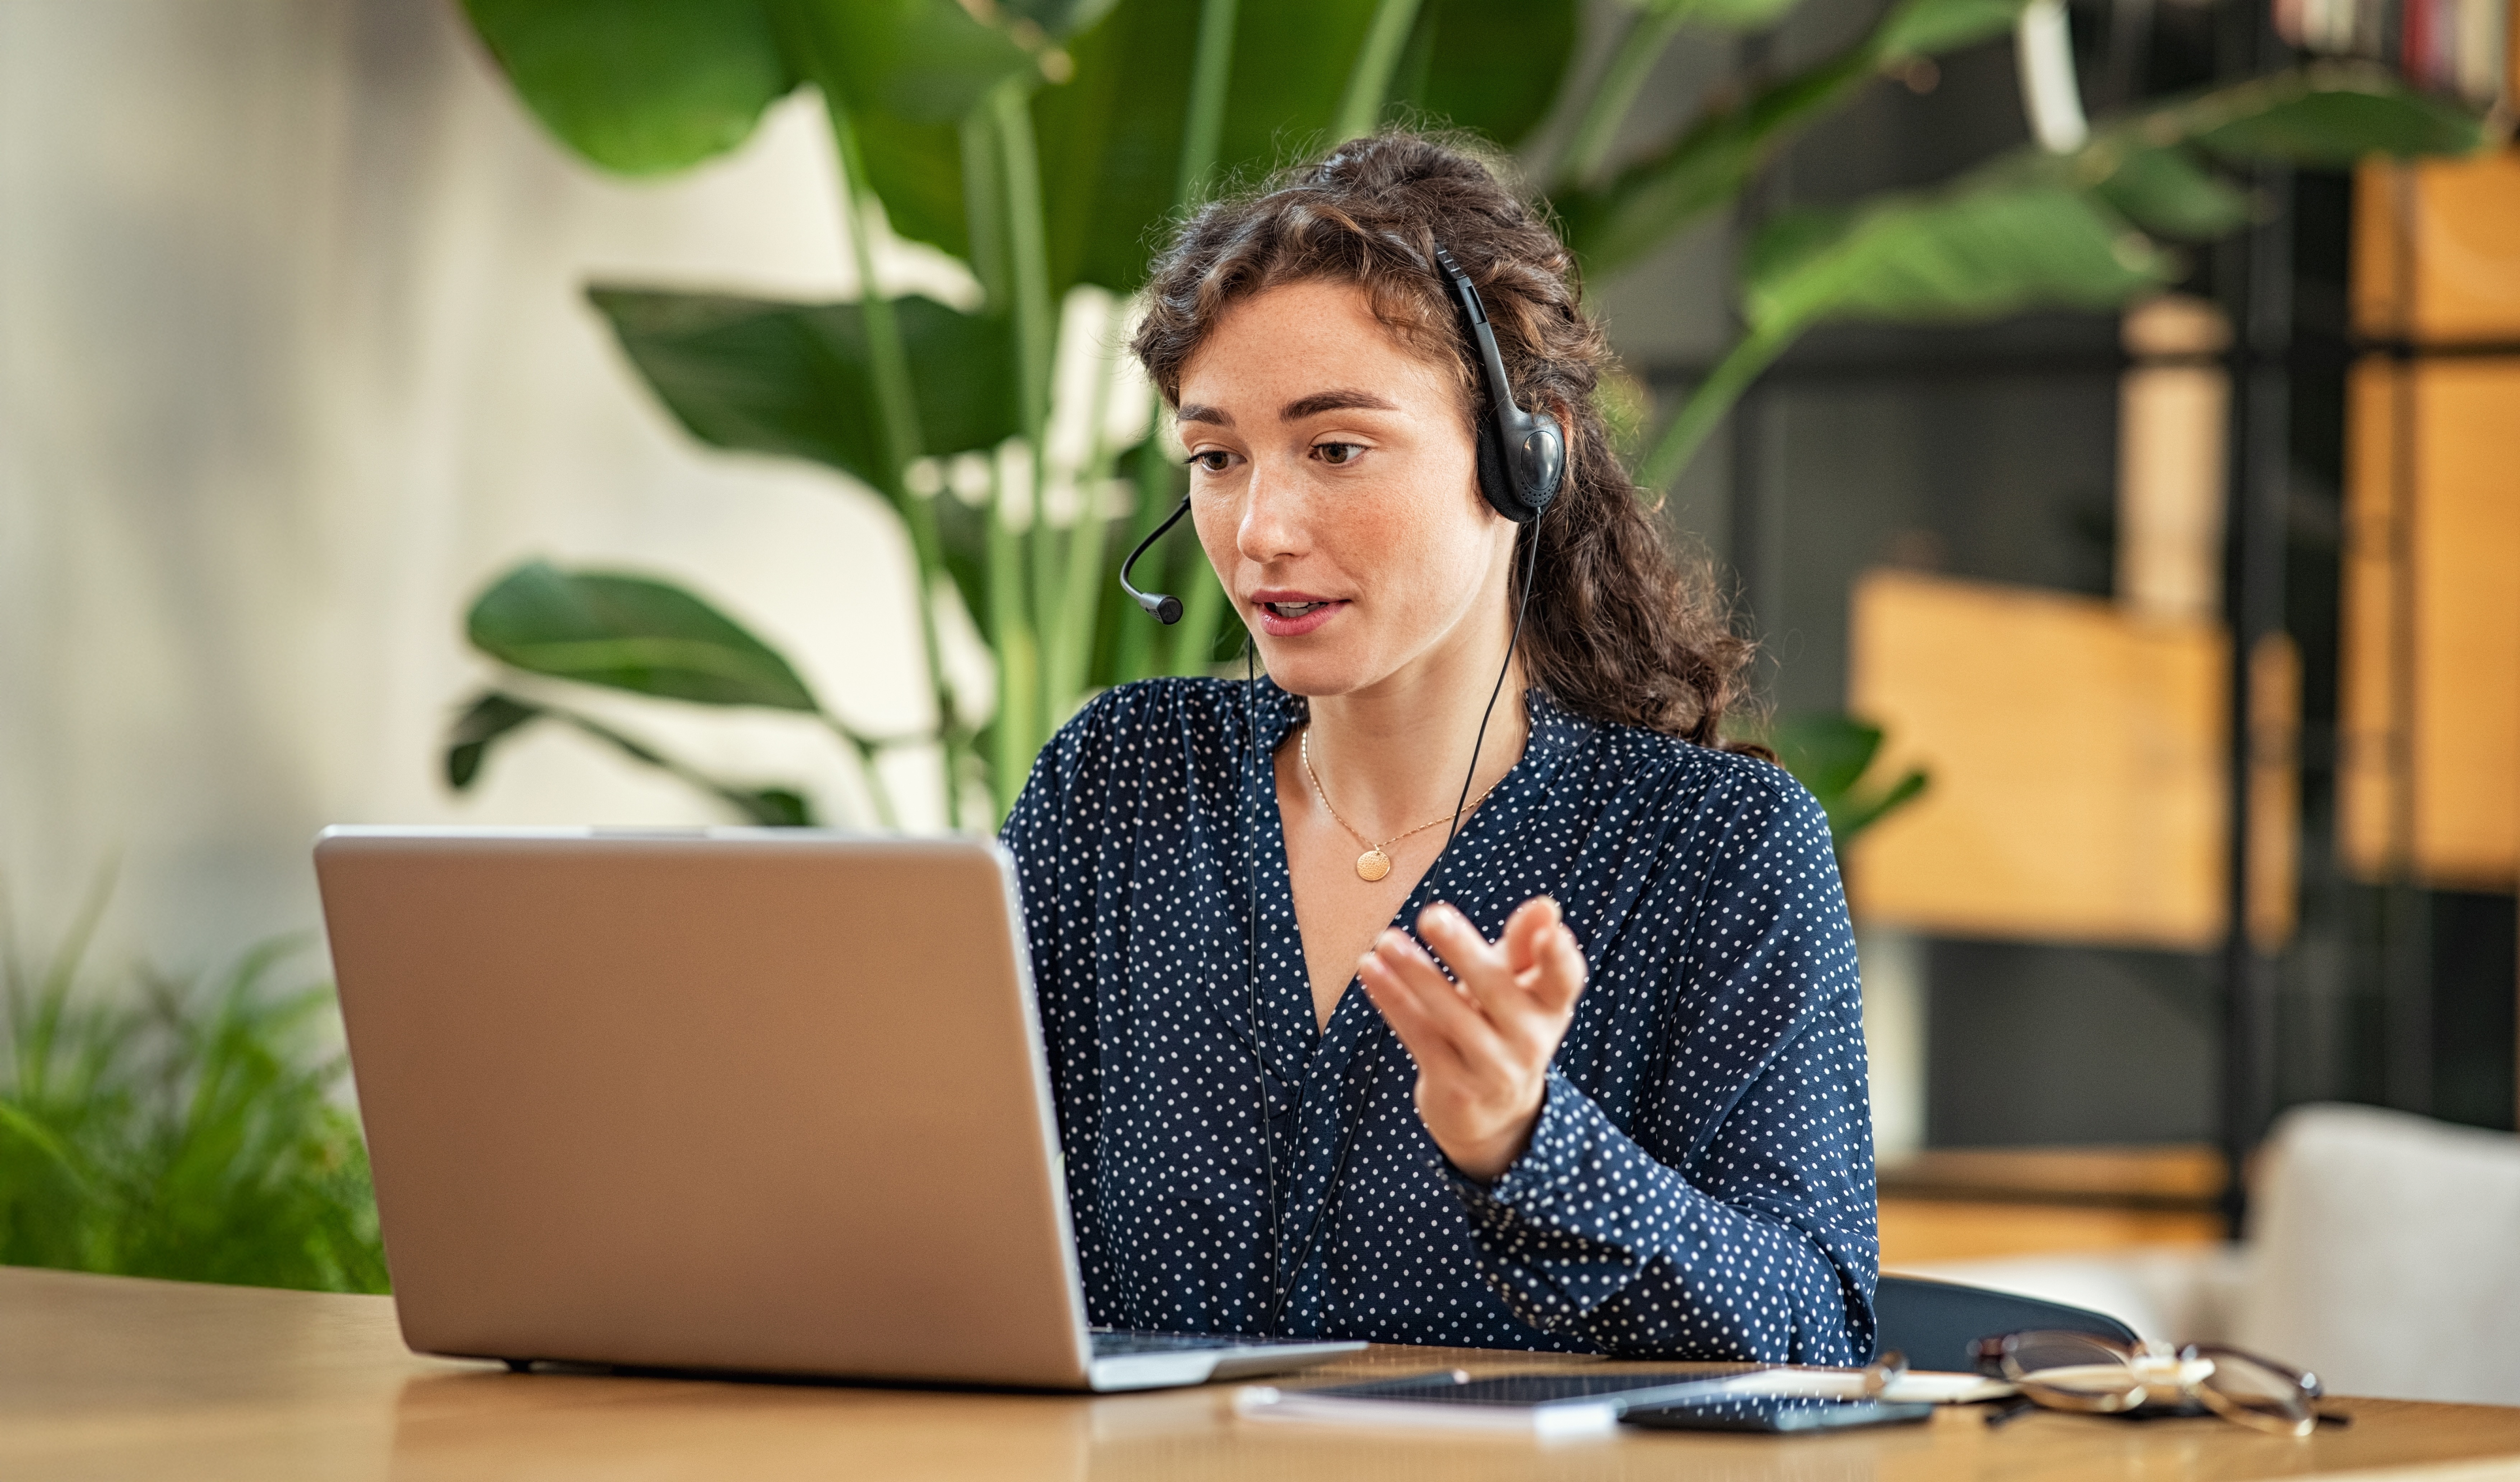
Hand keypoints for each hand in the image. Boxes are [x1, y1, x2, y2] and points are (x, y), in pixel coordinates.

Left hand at [1355, 896, 1587, 1182]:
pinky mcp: (1455, 1088)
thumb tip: (1546, 905)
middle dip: (1463, 952)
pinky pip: (1420, 1036)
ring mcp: (1493, 1070)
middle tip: (1431, 915)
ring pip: (1451, 1015)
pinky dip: (1393, 1000)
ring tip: (1385, 940)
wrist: (1489, 1112)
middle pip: (1497, 990)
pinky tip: (1370, 968)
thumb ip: (1524, 945)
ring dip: (1415, 974)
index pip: (1564, 980)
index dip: (1561, 957)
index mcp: (1551, 1007)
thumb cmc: (1500, 1025)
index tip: (1553, 931)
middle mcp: (1530, 1041)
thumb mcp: (1517, 987)